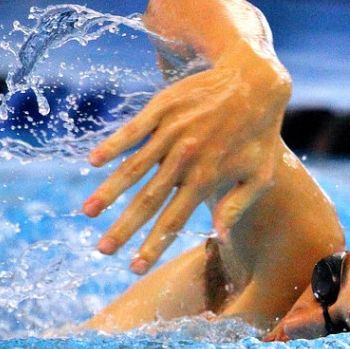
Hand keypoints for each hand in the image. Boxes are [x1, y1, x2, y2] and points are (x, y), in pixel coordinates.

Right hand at [81, 43, 289, 273]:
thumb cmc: (260, 133)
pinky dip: (112, 146)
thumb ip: (238, 206)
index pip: (173, 220)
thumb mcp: (260, 174)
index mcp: (206, 178)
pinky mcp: (162, 108)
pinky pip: (132, 130)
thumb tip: (218, 237)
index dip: (152, 245)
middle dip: (124, 228)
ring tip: (89, 212)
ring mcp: (171, 132)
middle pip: (148, 200)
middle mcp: (185, 158)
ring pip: (133, 168)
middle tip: (103, 250)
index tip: (134, 267)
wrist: (254, 81)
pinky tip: (93, 162)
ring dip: (109, 192)